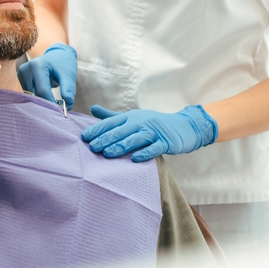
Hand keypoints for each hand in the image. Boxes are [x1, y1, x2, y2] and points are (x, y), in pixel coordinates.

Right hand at [17, 43, 77, 107]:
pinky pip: (27, 93)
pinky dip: (36, 96)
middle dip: (46, 102)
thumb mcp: (68, 75)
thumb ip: (68, 89)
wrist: (57, 55)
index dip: (51, 103)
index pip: (42, 90)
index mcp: (37, 65)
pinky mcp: (19, 78)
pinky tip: (44, 94)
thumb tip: (67, 105)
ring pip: (30, 95)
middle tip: (57, 106)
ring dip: (41, 100)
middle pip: (35, 94)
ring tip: (52, 97)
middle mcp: (26, 69)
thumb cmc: (63, 64)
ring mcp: (21, 73)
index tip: (59, 110)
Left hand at [81, 105, 218, 161]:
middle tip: (92, 147)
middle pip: (121, 131)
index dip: (98, 129)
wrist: (184, 125)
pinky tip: (135, 159)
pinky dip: (145, 153)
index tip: (84, 137)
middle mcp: (141, 122)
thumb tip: (92, 108)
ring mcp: (154, 132)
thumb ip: (112, 116)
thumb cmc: (154, 123)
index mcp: (131, 117)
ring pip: (135, 139)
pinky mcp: (166, 142)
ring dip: (121, 146)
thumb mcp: (133, 117)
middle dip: (106, 139)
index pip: (111, 122)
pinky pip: (154, 148)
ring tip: (107, 154)